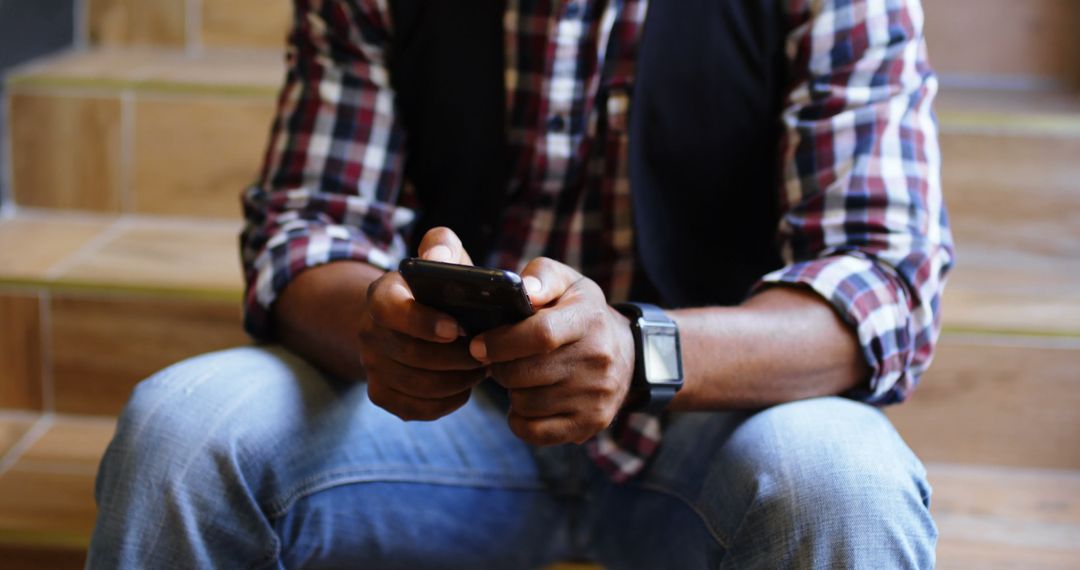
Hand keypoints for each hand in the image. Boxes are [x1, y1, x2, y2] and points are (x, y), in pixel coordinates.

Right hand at [359, 228, 484, 420]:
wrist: (409, 319)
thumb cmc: (437, 286)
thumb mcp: (440, 257)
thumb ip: (441, 247)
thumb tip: (438, 260)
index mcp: (381, 295)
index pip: (390, 310)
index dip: (423, 322)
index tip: (458, 328)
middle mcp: (368, 332)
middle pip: (410, 355)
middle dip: (455, 358)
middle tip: (489, 353)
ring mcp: (372, 366)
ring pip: (417, 385)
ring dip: (457, 380)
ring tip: (483, 368)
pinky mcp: (382, 395)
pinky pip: (417, 409)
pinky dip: (447, 401)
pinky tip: (465, 386)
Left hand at [469, 258, 635, 445]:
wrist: (628, 354)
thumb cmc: (582, 313)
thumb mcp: (568, 283)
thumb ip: (541, 277)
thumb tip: (524, 292)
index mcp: (588, 320)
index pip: (541, 335)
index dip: (501, 342)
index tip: (478, 345)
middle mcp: (597, 360)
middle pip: (525, 373)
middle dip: (500, 367)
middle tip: (500, 360)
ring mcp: (596, 396)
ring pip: (525, 403)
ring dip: (512, 392)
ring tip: (522, 377)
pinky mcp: (590, 424)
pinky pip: (534, 432)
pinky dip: (520, 419)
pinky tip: (528, 401)